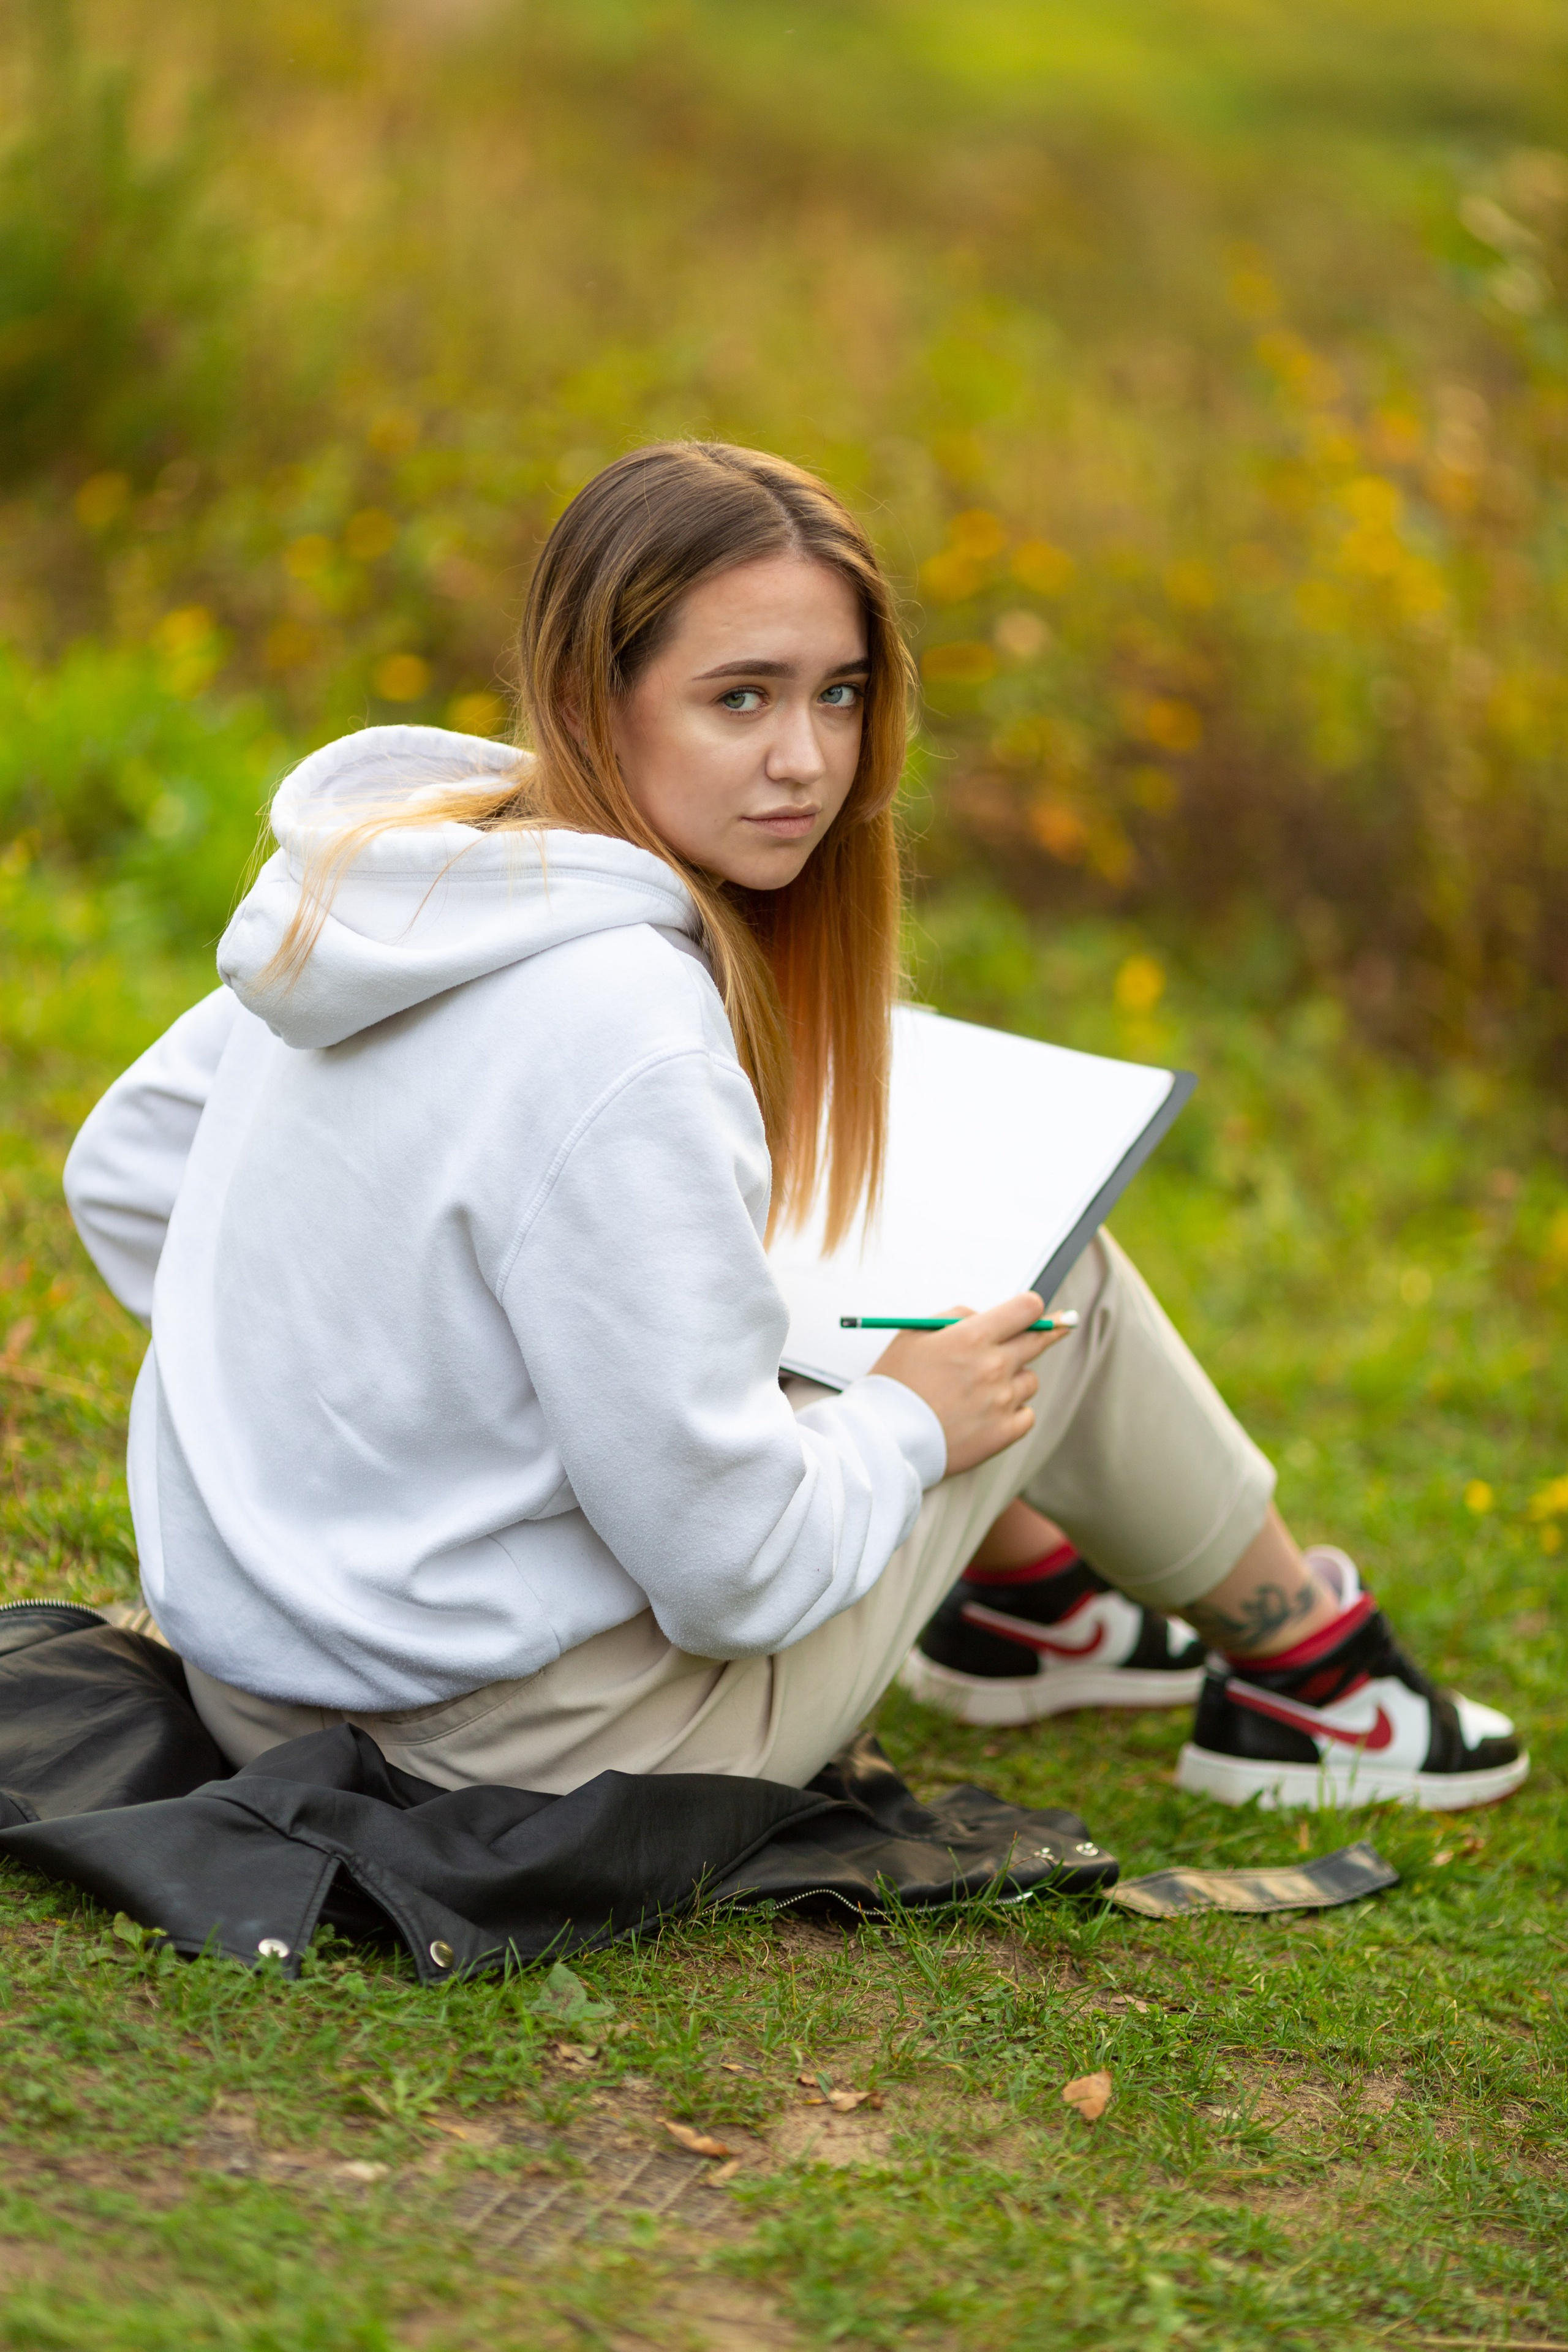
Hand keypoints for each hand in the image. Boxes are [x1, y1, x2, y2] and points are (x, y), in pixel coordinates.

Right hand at [870, 1294, 1070, 1476]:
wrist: (883, 1440)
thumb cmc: (895, 1384)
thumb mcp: (914, 1334)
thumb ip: (955, 1317)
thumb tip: (986, 1317)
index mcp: (972, 1337)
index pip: (1026, 1309)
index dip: (1031, 1308)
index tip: (1035, 1312)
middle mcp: (993, 1366)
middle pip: (1038, 1341)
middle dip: (1044, 1333)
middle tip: (1059, 1328)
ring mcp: (1001, 1402)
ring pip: (1030, 1380)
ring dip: (1014, 1379)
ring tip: (982, 1390)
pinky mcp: (1004, 1433)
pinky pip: (1027, 1414)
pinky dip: (1013, 1413)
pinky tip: (987, 1414)